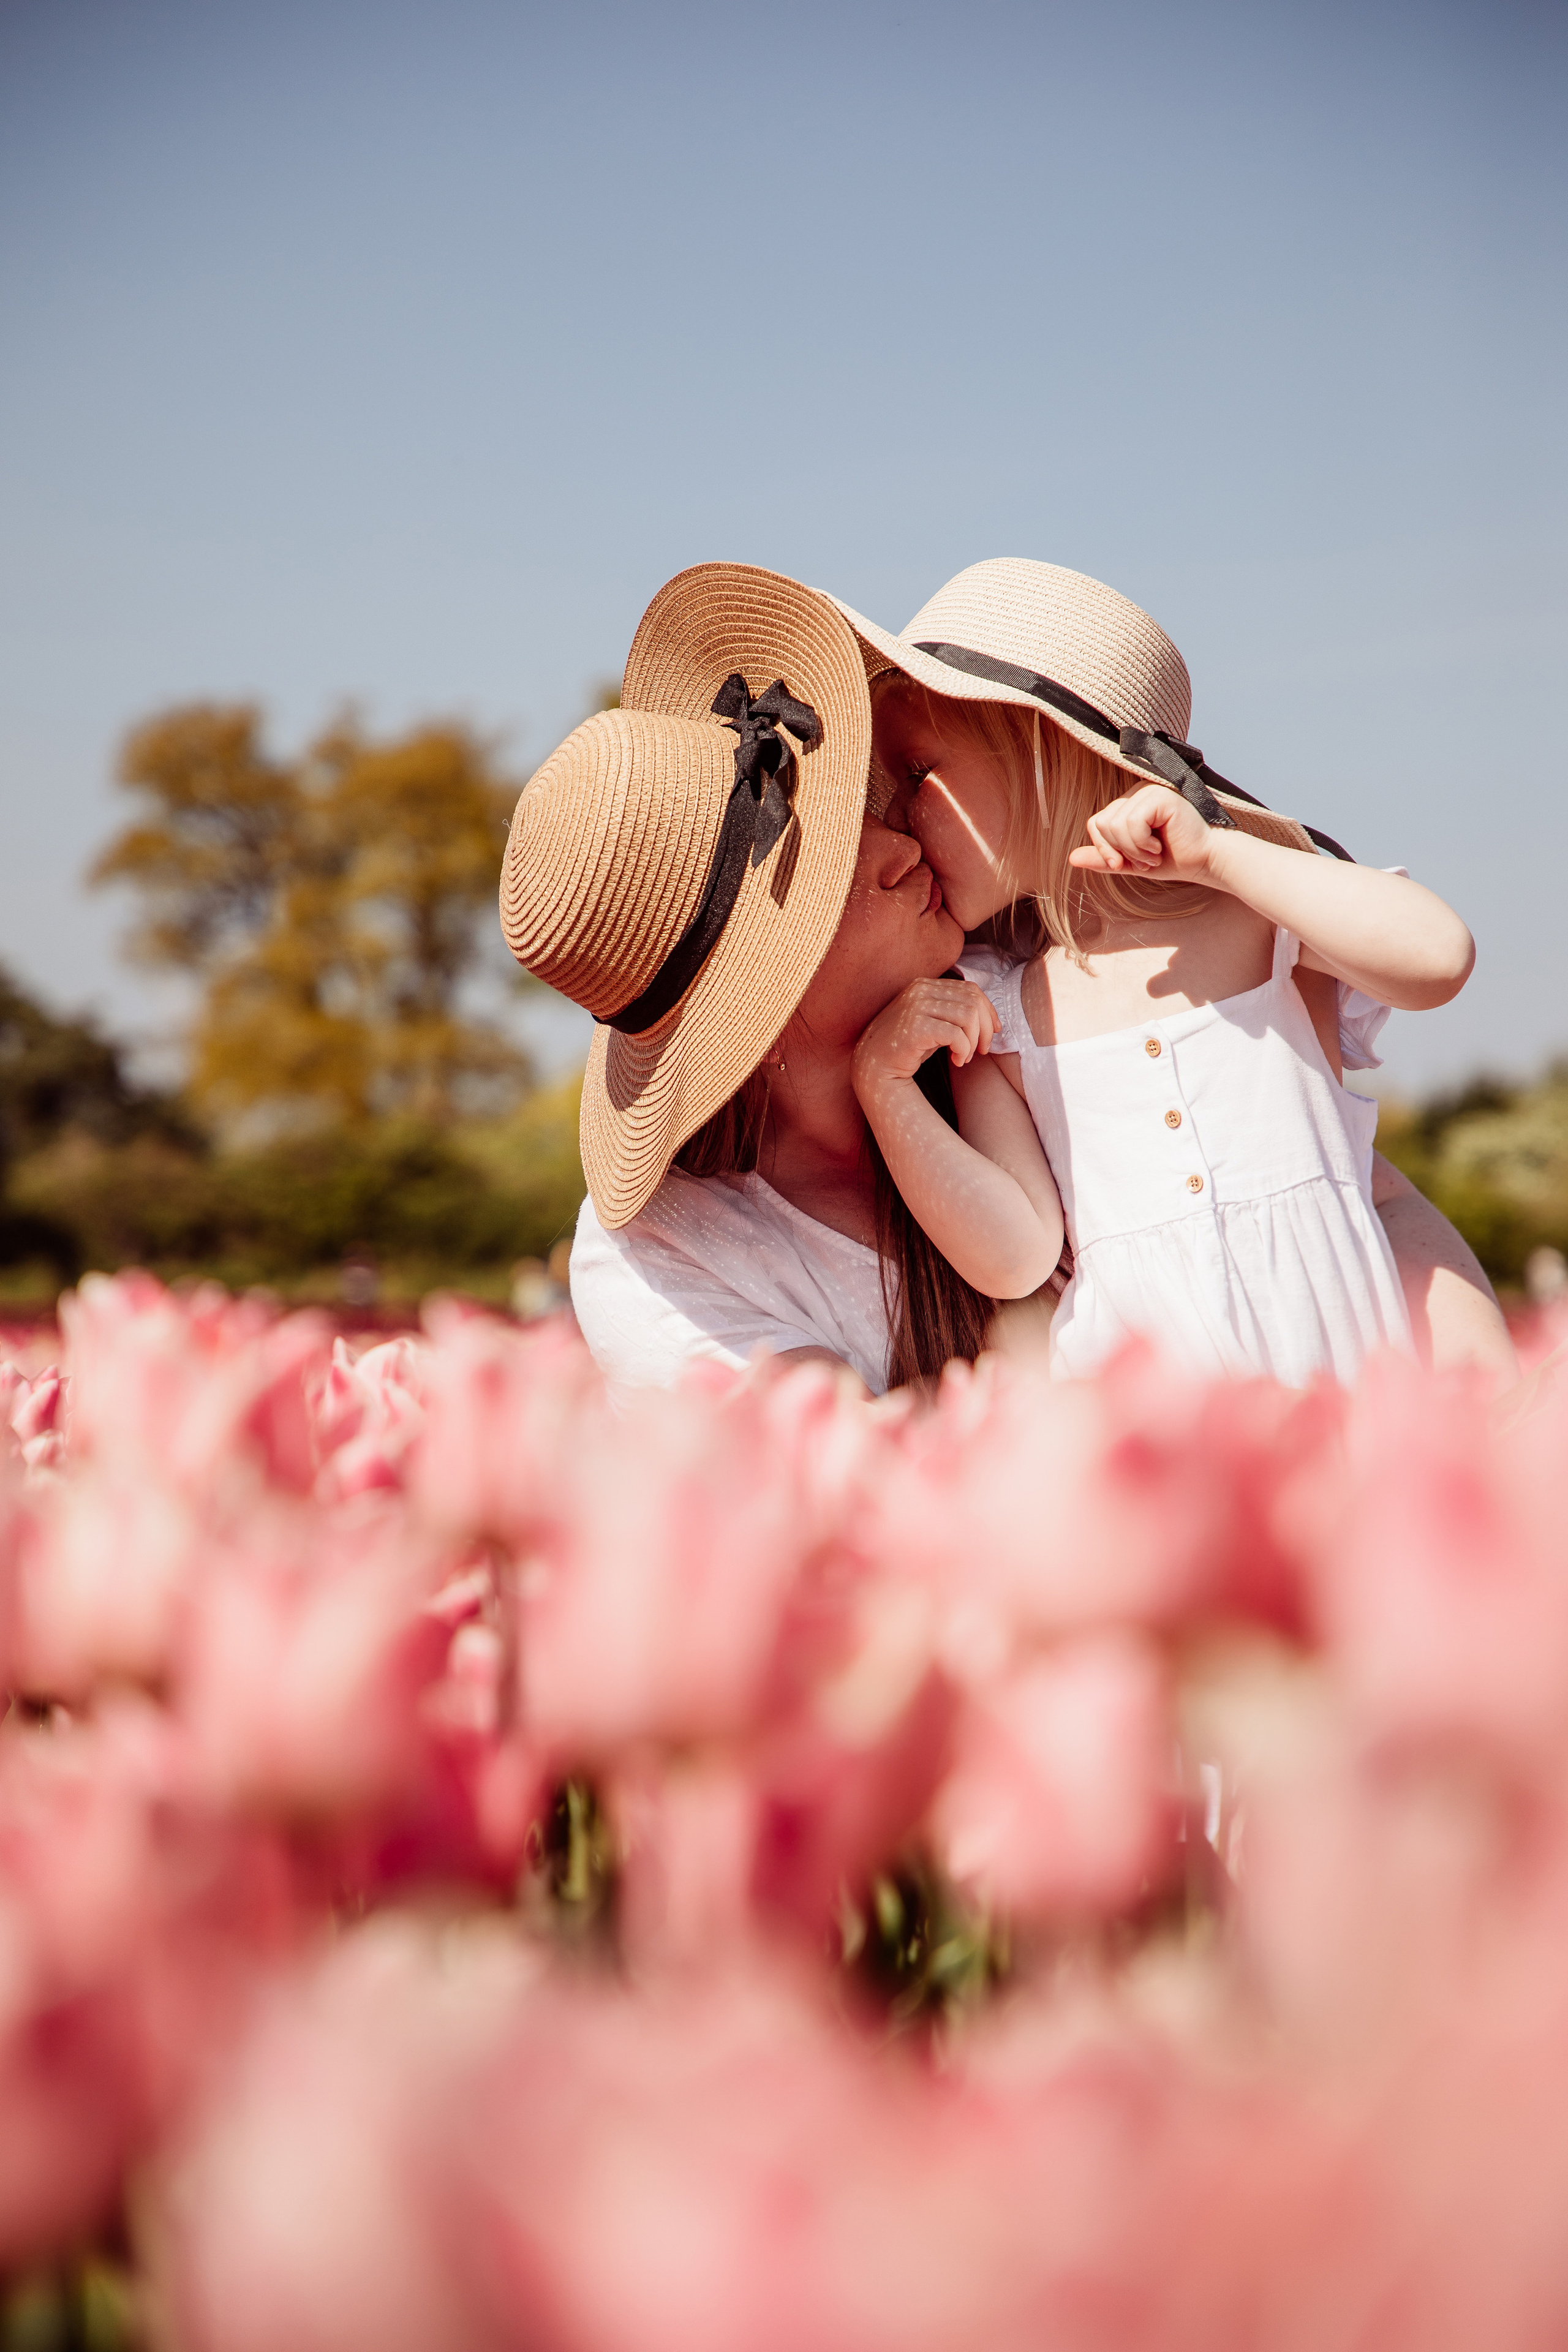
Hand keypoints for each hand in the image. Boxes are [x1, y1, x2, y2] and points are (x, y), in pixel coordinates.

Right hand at [851, 977, 998, 1100]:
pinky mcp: (916, 1026)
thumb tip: (989, 1017)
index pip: (970, 989)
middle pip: (973, 1001)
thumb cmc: (906, 1046)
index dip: (989, 1010)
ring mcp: (917, 1006)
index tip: (994, 1031)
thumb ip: (953, 1012)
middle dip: (985, 1029)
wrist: (873, 1064)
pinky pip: (956, 1034)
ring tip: (965, 1057)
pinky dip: (963, 1049)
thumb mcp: (932, 1022)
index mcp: (926, 985)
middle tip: (982, 1050)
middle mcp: (921, 990)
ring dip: (973, 1041)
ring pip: (968, 1016)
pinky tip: (957, 1061)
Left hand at [1067, 783, 1217, 880]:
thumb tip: (1071, 858)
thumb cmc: (1175, 859)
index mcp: (1129, 804)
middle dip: (1121, 850)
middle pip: (1102, 822)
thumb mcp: (1131, 862)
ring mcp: (1148, 790)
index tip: (1126, 864)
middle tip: (1147, 859)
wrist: (1206, 861)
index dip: (1104, 848)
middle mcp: (1137, 792)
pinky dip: (1142, 843)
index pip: (1096, 822)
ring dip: (1134, 849)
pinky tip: (1160, 846)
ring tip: (1154, 853)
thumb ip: (1104, 858)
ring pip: (1114, 823)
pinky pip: (1131, 822)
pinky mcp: (1160, 795)